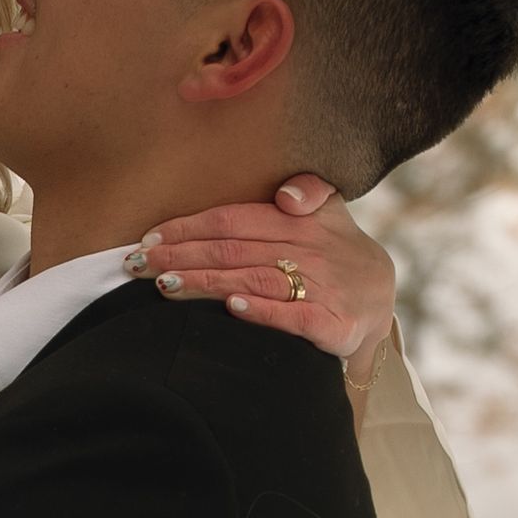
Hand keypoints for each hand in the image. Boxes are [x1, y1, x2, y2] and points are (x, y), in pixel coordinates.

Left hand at [126, 175, 395, 366]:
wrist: (381, 305)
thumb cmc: (334, 256)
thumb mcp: (328, 213)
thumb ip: (308, 192)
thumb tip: (288, 194)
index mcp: (304, 222)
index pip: (234, 220)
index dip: (188, 227)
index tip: (148, 239)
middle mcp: (314, 251)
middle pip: (235, 250)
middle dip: (181, 255)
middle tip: (136, 264)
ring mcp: (327, 288)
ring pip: (255, 280)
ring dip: (207, 282)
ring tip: (166, 285)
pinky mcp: (337, 325)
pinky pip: (296, 317)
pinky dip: (263, 312)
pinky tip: (231, 309)